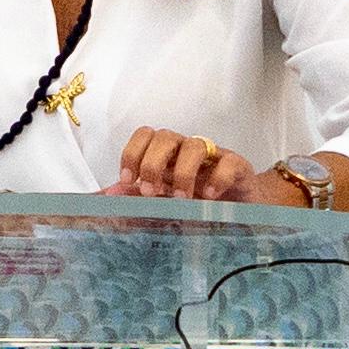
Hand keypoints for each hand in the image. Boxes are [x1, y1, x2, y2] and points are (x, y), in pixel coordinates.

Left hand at [108, 127, 279, 202]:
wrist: (243, 212)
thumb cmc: (200, 204)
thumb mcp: (164, 202)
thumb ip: (135, 197)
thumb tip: (105, 196)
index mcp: (168, 156)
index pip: (145, 136)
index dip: (132, 153)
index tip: (128, 181)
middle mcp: (188, 151)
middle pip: (165, 136)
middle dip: (152, 163)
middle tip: (150, 191)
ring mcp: (214, 157)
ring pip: (195, 145)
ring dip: (182, 172)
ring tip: (181, 199)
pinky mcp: (238, 168)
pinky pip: (228, 162)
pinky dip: (216, 178)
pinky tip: (208, 197)